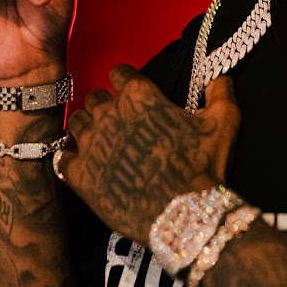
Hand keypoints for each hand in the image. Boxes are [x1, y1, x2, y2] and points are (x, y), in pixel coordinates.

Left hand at [59, 65, 240, 243]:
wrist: (184, 213)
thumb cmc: (202, 165)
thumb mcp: (224, 122)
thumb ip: (221, 92)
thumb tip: (220, 77)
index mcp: (140, 94)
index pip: (119, 72)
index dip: (124, 80)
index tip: (128, 89)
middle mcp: (110, 112)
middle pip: (95, 97)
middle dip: (105, 106)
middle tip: (118, 122)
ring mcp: (92, 143)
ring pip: (76, 122)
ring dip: (86, 129)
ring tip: (99, 142)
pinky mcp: (80, 174)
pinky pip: (62, 159)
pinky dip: (70, 161)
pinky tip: (80, 165)